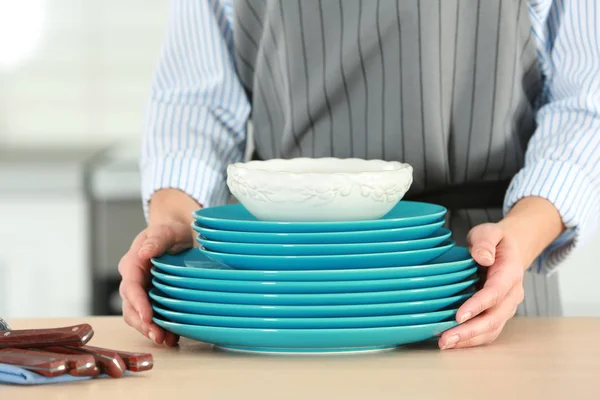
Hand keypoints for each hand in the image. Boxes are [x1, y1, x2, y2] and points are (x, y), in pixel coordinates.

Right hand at [118, 219, 194, 345]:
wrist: (180, 233)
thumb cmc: (170, 231)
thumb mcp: (165, 231)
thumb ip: (156, 240)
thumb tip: (145, 252)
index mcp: (132, 263)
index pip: (131, 286)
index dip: (138, 304)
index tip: (149, 318)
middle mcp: (133, 280)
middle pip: (130, 306)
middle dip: (143, 324)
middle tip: (159, 336)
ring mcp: (142, 291)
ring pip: (138, 315)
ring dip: (150, 329)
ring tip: (166, 340)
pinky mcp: (152, 298)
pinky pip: (152, 316)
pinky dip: (160, 327)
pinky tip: (172, 336)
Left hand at [438, 222, 524, 349]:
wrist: (509, 250)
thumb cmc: (495, 241)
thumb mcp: (490, 232)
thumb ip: (485, 242)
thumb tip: (483, 258)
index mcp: (510, 273)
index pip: (494, 293)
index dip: (477, 305)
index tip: (459, 315)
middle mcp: (512, 295)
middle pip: (494, 318)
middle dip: (470, 331)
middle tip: (446, 338)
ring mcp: (506, 307)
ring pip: (491, 329)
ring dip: (469, 340)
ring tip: (445, 344)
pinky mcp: (498, 314)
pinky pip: (487, 332)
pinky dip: (471, 340)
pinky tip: (453, 342)